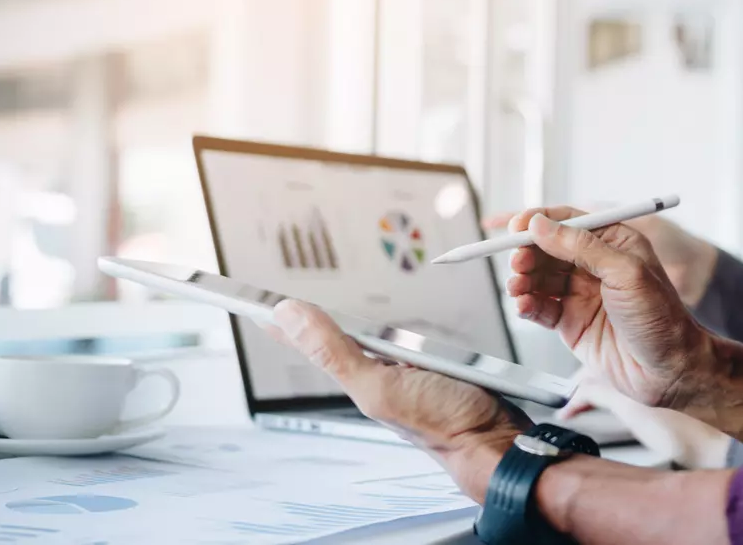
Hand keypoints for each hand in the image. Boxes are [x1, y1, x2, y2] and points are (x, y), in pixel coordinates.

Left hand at [269, 300, 530, 502]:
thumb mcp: (378, 385)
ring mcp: (401, 373)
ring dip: (342, 327)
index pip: (306, 342)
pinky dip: (391, 336)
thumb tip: (287, 313)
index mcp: (354, 376)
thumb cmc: (442, 423)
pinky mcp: (431, 370)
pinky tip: (385, 335)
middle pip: (332, 339)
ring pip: (366, 341)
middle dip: (304, 320)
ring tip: (311, 317)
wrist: (495, 440)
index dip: (277, 320)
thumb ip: (334, 351)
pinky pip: (402, 346)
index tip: (247, 301)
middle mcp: (373, 374)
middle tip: (278, 303)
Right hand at [505, 207, 715, 409]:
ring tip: (518, 286)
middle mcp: (595, 266)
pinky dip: (527, 304)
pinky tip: (523, 305)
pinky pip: (541, 307)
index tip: (517, 227)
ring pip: (540, 277)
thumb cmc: (662, 320)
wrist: (669, 372)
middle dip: (528, 253)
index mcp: (614, 243)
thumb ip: (582, 246)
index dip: (539, 222)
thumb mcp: (626, 272)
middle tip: (518, 261)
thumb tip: (543, 226)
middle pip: (548, 249)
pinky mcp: (571, 322)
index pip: (569, 222)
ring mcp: (581, 294)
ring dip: (523, 279)